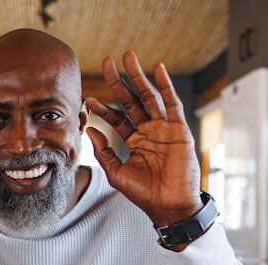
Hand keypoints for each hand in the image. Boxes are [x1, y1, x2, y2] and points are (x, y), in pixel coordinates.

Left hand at [85, 51, 201, 227]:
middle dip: (119, 81)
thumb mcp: (117, 173)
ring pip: (149, 96)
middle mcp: (148, 131)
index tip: (88, 99)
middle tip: (107, 61)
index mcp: (133, 141)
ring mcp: (163, 128)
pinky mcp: (178, 129)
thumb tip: (91, 131)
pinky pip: (172, 103)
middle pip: (131, 100)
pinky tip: (158, 69)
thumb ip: (104, 152)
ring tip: (128, 57)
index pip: (116, 118)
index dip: (103, 108)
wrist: (169, 206)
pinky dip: (165, 86)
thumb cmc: (144, 194)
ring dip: (139, 77)